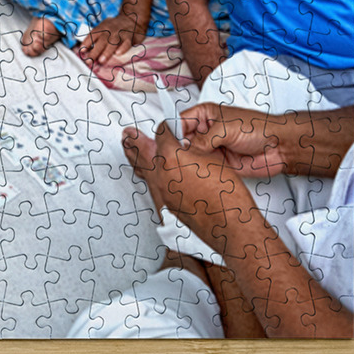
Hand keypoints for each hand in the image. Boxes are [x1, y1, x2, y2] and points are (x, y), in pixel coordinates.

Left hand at [76, 13, 143, 66]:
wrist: (130, 19)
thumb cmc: (112, 28)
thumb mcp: (103, 28)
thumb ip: (95, 38)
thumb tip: (83, 50)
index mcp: (102, 28)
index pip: (93, 34)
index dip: (87, 42)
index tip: (81, 51)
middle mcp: (110, 30)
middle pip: (102, 41)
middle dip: (95, 52)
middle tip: (89, 61)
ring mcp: (120, 34)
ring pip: (113, 43)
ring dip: (106, 52)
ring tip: (101, 61)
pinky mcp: (129, 38)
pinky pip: (126, 43)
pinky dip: (122, 48)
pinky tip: (118, 54)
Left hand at [122, 123, 245, 240]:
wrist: (227, 224)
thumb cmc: (225, 195)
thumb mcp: (211, 160)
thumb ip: (192, 150)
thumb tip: (183, 148)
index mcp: (172, 157)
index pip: (162, 134)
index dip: (166, 129)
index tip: (166, 128)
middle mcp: (161, 174)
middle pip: (142, 151)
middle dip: (134, 141)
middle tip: (127, 134)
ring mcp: (160, 192)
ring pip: (143, 171)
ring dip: (136, 158)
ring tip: (128, 149)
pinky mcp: (163, 207)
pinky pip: (150, 188)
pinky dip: (148, 178)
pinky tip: (148, 174)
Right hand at [180, 103, 291, 177]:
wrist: (280, 146)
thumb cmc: (258, 127)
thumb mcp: (225, 129)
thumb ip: (202, 139)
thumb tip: (185, 149)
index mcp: (204, 115)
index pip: (178, 121)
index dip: (170, 132)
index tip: (164, 144)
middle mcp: (205, 131)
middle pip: (181, 140)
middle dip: (177, 149)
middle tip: (171, 158)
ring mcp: (211, 147)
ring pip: (190, 156)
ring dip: (186, 162)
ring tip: (181, 168)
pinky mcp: (218, 163)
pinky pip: (201, 167)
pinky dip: (196, 172)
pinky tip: (193, 175)